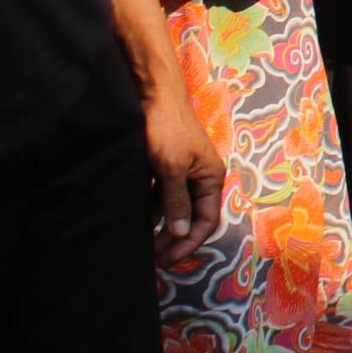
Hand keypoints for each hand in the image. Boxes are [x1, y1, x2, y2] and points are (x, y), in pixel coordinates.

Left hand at [143, 91, 225, 265]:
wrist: (151, 94)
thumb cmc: (166, 127)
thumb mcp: (171, 168)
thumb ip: (176, 202)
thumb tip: (182, 233)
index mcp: (212, 177)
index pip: (207, 220)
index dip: (189, 243)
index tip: (168, 258)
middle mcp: (201, 177)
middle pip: (192, 218)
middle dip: (175, 240)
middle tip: (154, 259)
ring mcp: (183, 172)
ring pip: (175, 208)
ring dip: (163, 228)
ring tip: (145, 246)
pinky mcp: (165, 166)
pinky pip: (162, 196)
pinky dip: (153, 211)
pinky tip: (139, 222)